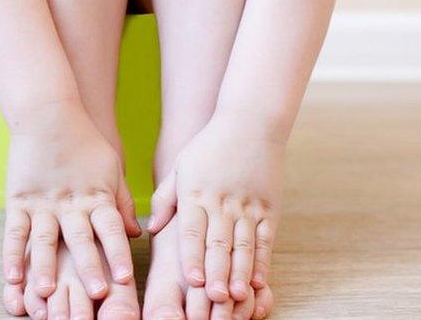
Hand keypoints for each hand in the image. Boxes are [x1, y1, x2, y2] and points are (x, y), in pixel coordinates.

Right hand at [2, 100, 140, 300]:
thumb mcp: (112, 169)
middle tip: (95, 294)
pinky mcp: (18, 200)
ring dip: (46, 267)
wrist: (49, 113)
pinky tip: (12, 277)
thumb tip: (136, 234)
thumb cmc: (85, 141)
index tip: (124, 279)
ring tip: (47, 292)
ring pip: (45, 239)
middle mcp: (71, 204)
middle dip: (88, 268)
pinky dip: (12, 255)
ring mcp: (42, 203)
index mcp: (97, 197)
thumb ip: (122, 203)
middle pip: (81, 239)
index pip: (111, 229)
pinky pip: (15, 231)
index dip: (117, 254)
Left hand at [147, 120, 284, 303]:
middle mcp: (223, 201)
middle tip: (212, 299)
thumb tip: (150, 228)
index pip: (193, 230)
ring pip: (243, 245)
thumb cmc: (209, 146)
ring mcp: (249, 205)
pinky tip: (257, 281)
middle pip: (218, 242)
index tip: (191, 281)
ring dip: (238, 273)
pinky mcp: (269, 208)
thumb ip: (165, 199)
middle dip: (216, 273)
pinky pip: (265, 240)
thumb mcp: (180, 167)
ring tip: (234, 296)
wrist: (252, 122)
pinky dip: (262, 262)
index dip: (192, 257)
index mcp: (196, 193)